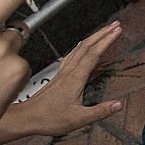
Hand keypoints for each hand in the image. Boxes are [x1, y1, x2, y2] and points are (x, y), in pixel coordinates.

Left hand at [0, 22, 123, 144]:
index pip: (94, 54)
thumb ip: (99, 111)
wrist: (26, 118)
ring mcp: (63, 72)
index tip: (117, 31)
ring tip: (104, 31)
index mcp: (75, 79)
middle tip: (115, 25)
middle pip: (87, 46)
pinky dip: (81, 46)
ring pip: (79, 48)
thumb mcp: (78, 119)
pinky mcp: (58, 75)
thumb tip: (117, 105)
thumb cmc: (48, 118)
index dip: (107, 40)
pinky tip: (81, 46)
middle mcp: (69, 72)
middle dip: (103, 33)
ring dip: (93, 37)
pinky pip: (72, 55)